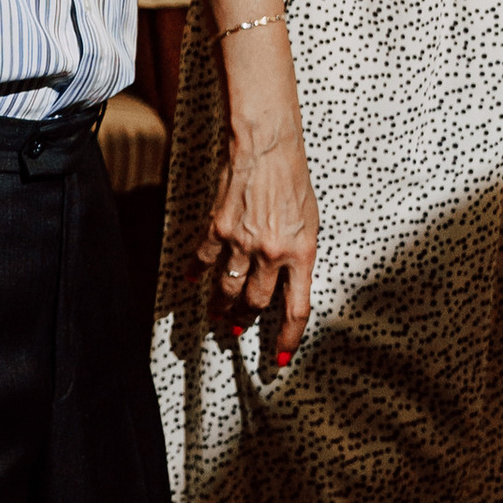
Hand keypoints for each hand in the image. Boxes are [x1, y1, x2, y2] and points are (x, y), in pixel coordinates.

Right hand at [196, 122, 317, 362]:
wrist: (267, 147)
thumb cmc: (293, 179)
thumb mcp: (310, 221)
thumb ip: (299, 253)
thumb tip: (288, 279)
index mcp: (301, 254)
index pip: (297, 310)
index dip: (288, 338)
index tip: (280, 356)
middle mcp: (272, 254)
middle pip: (257, 303)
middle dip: (247, 320)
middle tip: (238, 328)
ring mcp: (243, 243)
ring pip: (228, 289)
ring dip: (221, 306)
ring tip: (217, 314)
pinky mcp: (218, 228)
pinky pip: (204, 260)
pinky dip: (196, 273)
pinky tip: (191, 280)